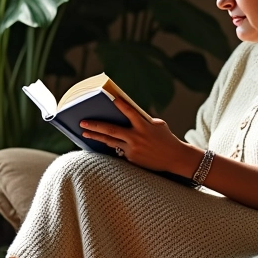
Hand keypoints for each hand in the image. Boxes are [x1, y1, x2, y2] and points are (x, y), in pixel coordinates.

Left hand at [80, 98, 195, 173]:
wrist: (175, 158)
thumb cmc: (166, 138)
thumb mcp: (157, 125)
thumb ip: (142, 120)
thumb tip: (126, 116)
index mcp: (144, 126)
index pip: (131, 112)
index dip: (121, 105)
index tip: (111, 98)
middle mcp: (137, 138)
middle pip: (112, 130)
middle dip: (96, 125)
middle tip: (82, 121)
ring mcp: (133, 149)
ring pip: (110, 142)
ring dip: (96, 136)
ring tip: (84, 132)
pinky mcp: (132, 159)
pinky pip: (118, 150)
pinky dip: (110, 145)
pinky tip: (99, 141)